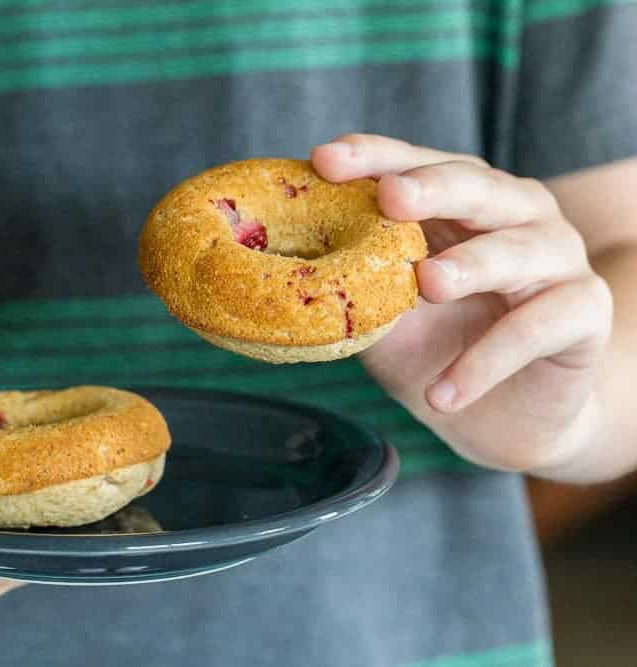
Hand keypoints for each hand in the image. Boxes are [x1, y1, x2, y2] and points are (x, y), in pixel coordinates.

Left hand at [311, 134, 612, 480]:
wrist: (498, 417)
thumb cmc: (435, 348)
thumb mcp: (382, 314)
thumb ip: (349, 283)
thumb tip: (278, 269)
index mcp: (459, 203)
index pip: (413, 166)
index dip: (373, 158)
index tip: (324, 159)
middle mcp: (514, 215)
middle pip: (477, 187)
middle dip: (431, 187)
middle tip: (391, 198)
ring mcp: (556, 259)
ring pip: (518, 249)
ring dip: (469, 265)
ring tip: (426, 285)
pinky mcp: (583, 313)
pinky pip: (538, 327)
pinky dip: (487, 361)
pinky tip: (444, 394)